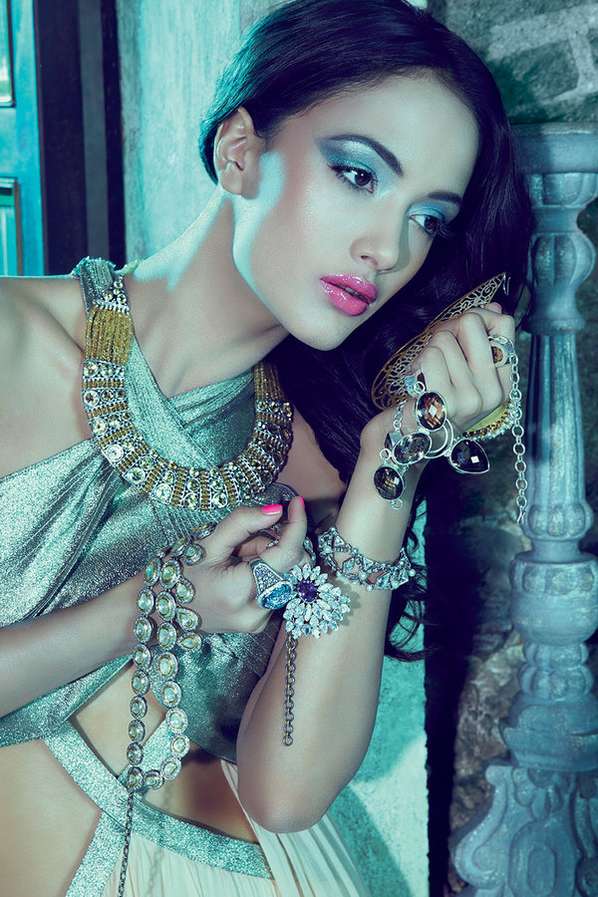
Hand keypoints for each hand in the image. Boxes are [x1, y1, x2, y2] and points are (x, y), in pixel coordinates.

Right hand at [169, 497, 308, 634]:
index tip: (297, 504)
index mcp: (240, 591)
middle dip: (277, 544)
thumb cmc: (179, 575)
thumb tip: (276, 510)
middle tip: (245, 540)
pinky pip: (278, 589)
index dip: (296, 526)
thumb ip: (242, 523)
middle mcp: (255, 612)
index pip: (286, 555)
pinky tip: (241, 571)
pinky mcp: (260, 623)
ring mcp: (259, 621)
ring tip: (238, 557)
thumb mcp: (207, 543)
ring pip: (287, 577)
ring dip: (271, 558)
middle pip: (292, 567)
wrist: (162, 612)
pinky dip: (266, 572)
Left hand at [360, 302, 513, 457]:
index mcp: (502, 382)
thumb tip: (495, 308)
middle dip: (447, 328)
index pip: (504, 325)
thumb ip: (479, 340)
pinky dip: (418, 363)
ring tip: (427, 373)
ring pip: (444, 339)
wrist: (409, 437)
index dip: (477, 316)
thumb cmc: (435, 397)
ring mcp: (471, 399)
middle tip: (437, 349)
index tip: (460, 331)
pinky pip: (431, 356)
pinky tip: (419, 381)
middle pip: (472, 323)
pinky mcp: (445, 402)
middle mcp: (492, 392)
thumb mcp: (463, 369)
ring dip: (427, 350)